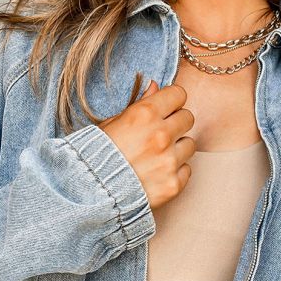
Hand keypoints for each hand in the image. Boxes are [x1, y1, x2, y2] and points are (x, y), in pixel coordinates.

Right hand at [98, 79, 194, 209]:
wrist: (90, 194)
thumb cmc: (96, 156)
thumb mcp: (111, 123)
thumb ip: (139, 104)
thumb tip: (155, 86)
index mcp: (144, 114)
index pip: (179, 94)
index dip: (172, 101)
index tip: (165, 109)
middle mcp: (161, 136)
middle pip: (188, 118)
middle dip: (176, 123)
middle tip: (161, 134)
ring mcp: (169, 162)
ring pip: (190, 145)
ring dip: (178, 149)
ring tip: (158, 157)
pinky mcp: (173, 184)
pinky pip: (187, 170)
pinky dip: (176, 172)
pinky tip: (158, 174)